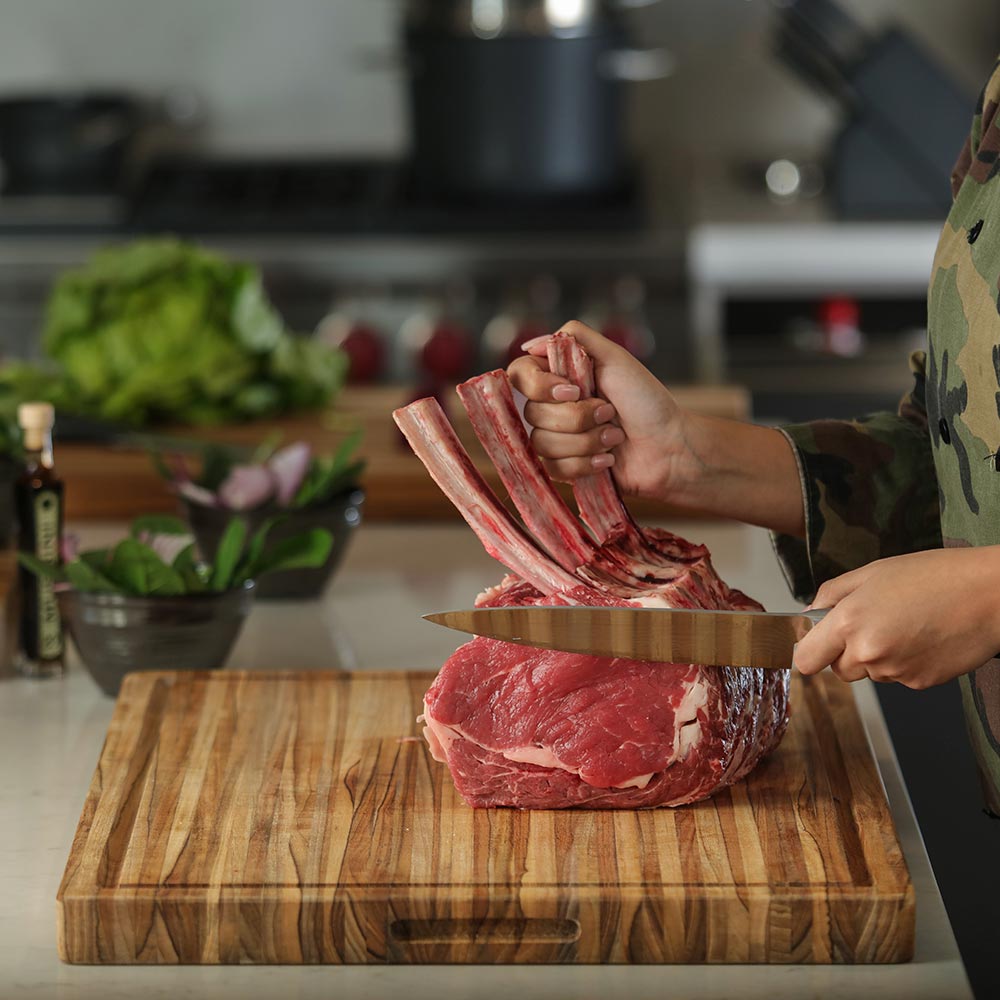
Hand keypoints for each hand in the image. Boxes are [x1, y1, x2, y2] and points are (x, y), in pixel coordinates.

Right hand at [506, 321, 805, 535]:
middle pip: (532, 413)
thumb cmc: (647, 401)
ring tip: (614, 438)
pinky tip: (608, 459)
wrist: (670, 447)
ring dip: (585, 441)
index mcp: (560, 377)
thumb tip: (529, 344)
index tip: (573, 390)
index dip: (539, 386)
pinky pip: (553, 468)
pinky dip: (585, 464)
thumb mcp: (614, 357)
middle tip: (610, 414)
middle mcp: (553, 407)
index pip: (520, 375)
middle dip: (578, 417)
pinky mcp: (565, 468)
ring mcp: (558, 439)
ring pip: (542, 443)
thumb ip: (574, 338)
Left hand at [794, 547, 999, 688]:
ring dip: (879, 657)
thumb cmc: (934, 576)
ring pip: (871, 674)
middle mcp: (869, 652)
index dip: (811, 651)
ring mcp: (896, 671)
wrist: (988, 593)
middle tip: (874, 624)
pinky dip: (906, 663)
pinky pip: (899, 678)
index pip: (806, 660)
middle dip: (848, 652)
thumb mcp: (871, 573)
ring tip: (905, 625)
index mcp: (850, 621)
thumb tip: (809, 615)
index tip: (818, 643)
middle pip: (839, 670)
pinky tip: (923, 638)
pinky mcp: (921, 683)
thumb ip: (831, 595)